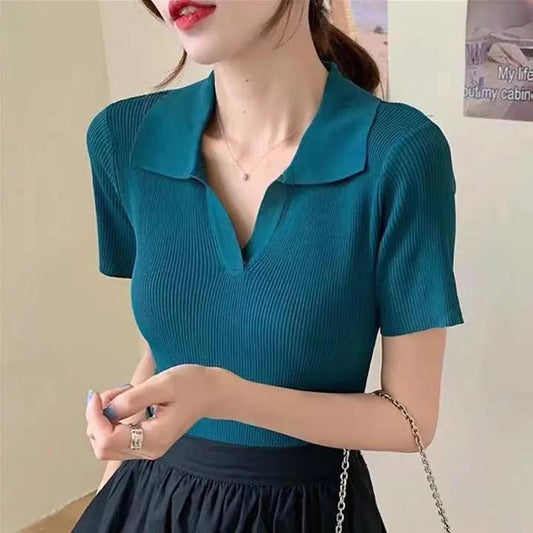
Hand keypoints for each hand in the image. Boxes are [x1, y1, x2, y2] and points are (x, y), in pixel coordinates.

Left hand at [85, 364, 226, 460]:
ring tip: (126, 392)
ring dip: (105, 416)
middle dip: (98, 418)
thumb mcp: (163, 384)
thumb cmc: (191, 385)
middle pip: (102, 446)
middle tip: (115, 391)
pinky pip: (116, 437)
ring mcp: (146, 449)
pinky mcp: (145, 443)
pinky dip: (113, 419)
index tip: (96, 394)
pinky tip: (128, 399)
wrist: (210, 392)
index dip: (95, 418)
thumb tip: (107, 409)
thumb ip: (134, 398)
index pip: (108, 440)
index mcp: (154, 438)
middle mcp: (148, 450)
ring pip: (106, 443)